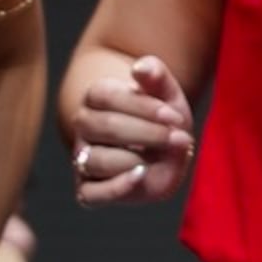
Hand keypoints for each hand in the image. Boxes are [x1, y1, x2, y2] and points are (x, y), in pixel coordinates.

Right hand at [68, 56, 195, 206]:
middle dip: (147, 132)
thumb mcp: (168, 94)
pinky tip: (141, 175)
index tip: (174, 115)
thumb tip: (141, 67)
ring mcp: (83, 159)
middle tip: (178, 137)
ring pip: (96, 159)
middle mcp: (84, 127)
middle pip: (103, 127)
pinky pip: (91, 194)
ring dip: (136, 158)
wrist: (166, 149)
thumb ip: (157, 77)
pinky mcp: (90, 189)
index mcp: (97, 98)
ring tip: (164, 155)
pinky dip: (116, 188)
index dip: (143, 106)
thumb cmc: (164, 118)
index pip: (105, 95)